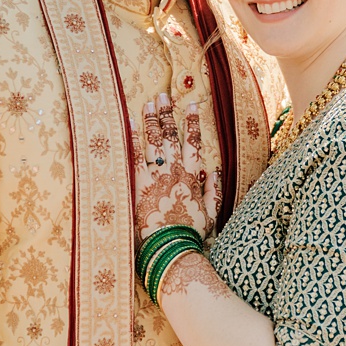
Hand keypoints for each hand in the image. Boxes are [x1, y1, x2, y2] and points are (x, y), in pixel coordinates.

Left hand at [134, 91, 210, 239]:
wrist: (173, 248)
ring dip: (151, 120)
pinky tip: (130, 123)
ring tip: (148, 103)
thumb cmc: (192, 235)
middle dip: (166, 114)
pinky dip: (133, 139)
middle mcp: (175, 172)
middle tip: (163, 96)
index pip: (194, 143)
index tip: (191, 105)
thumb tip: (214, 173)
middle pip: (170, 137)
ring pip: (153, 142)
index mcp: (193, 177)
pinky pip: (135, 157)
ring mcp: (156, 177)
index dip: (192, 123)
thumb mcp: (211, 214)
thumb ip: (214, 192)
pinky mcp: (139, 186)